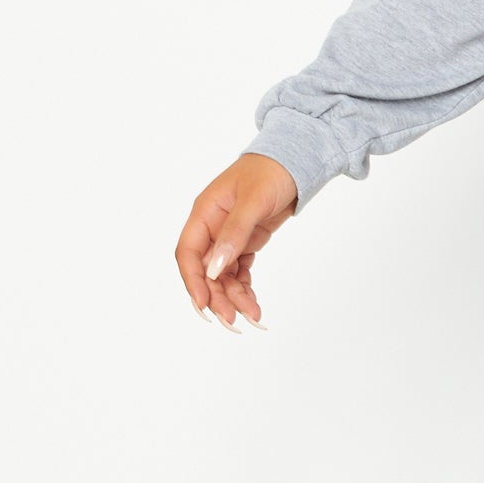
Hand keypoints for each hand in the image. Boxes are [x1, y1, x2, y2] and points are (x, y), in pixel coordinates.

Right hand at [176, 154, 298, 328]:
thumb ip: (234, 233)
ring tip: (253, 316)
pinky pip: (238, 272)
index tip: (204, 306)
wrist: (295, 162)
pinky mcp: (245, 243)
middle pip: (205, 270)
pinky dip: (244, 289)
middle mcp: (212, 227)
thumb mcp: (253, 201)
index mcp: (204, 213)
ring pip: (223, 276)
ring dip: (233, 297)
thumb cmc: (270, 173)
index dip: (193, 281)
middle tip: (233, 320)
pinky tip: (253, 304)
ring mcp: (228, 236)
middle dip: (217, 297)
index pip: (188, 253)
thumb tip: (215, 267)